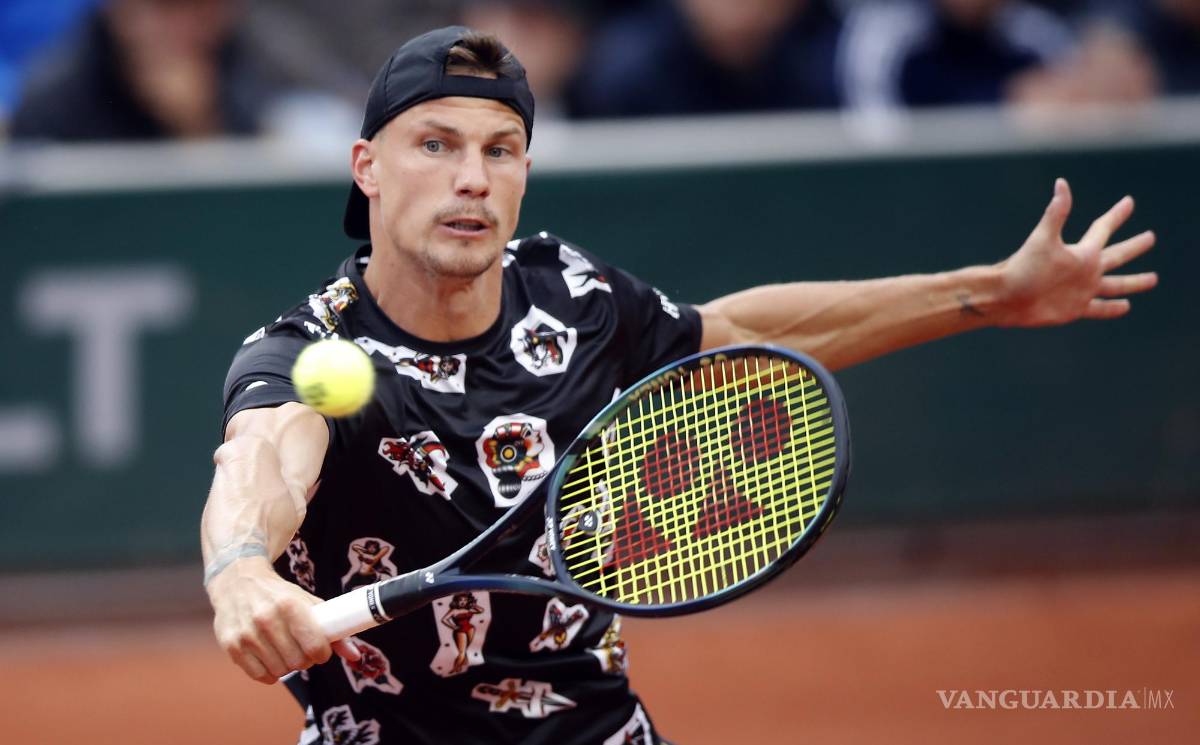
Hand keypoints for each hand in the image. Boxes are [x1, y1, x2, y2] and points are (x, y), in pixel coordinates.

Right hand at [208, 557, 359, 683]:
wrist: (237, 582)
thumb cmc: (278, 594)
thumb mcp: (307, 602)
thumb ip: (332, 628)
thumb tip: (355, 655)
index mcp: (289, 605)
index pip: (314, 645)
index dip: (322, 653)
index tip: (321, 650)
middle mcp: (266, 619)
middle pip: (298, 661)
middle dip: (305, 660)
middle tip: (302, 650)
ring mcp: (246, 634)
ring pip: (280, 671)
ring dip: (287, 666)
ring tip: (286, 651)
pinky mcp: (231, 646)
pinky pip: (259, 675)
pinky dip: (269, 673)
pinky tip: (270, 658)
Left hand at [997, 178, 1157, 326]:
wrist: (1005, 298)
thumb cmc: (1022, 268)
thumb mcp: (1043, 239)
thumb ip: (1056, 213)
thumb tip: (1061, 183)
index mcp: (1081, 252)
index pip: (1103, 229)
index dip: (1116, 215)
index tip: (1128, 201)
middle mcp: (1085, 270)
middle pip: (1117, 255)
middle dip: (1134, 246)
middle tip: (1150, 237)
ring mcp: (1082, 290)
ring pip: (1116, 285)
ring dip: (1134, 282)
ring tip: (1152, 278)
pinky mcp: (1075, 309)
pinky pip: (1100, 308)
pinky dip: (1113, 308)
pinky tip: (1126, 307)